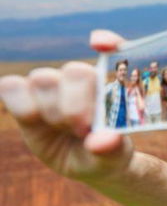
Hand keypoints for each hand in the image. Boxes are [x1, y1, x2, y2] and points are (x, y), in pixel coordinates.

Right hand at [0, 30, 132, 181]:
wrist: (85, 165)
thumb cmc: (106, 155)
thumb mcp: (115, 158)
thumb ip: (112, 149)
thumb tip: (102, 141)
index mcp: (109, 86)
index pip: (113, 50)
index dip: (108, 41)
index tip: (101, 44)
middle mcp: (80, 80)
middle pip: (74, 71)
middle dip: (76, 104)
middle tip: (83, 129)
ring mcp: (51, 87)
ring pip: (43, 78)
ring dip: (52, 109)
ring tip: (64, 129)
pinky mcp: (25, 98)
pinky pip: (11, 87)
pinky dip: (19, 102)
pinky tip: (33, 117)